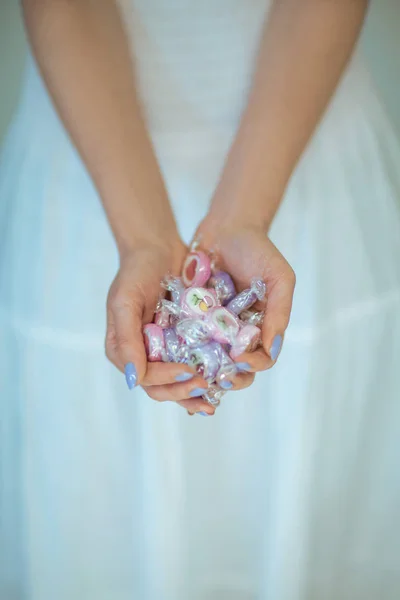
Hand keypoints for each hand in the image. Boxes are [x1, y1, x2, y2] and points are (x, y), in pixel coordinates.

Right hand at [105, 238, 214, 414]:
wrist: (158, 248)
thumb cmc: (136, 271)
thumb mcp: (125, 301)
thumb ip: (126, 340)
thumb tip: (134, 380)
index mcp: (125, 351)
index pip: (146, 378)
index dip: (167, 380)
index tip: (189, 372)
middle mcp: (144, 356)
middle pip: (163, 388)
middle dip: (184, 392)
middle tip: (206, 385)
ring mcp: (165, 351)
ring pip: (180, 383)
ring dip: (197, 393)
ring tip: (216, 396)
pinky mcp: (185, 342)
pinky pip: (196, 364)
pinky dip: (209, 375)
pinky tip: (224, 380)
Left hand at [196, 219, 295, 384]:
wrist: (226, 226)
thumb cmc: (258, 250)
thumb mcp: (279, 277)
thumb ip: (280, 312)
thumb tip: (273, 349)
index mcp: (261, 327)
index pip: (261, 358)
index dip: (253, 365)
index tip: (240, 360)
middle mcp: (237, 333)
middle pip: (235, 368)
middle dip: (228, 377)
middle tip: (218, 377)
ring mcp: (213, 328)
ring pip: (209, 361)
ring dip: (203, 371)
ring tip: (194, 372)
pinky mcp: (190, 319)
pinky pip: (186, 341)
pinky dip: (182, 351)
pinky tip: (174, 354)